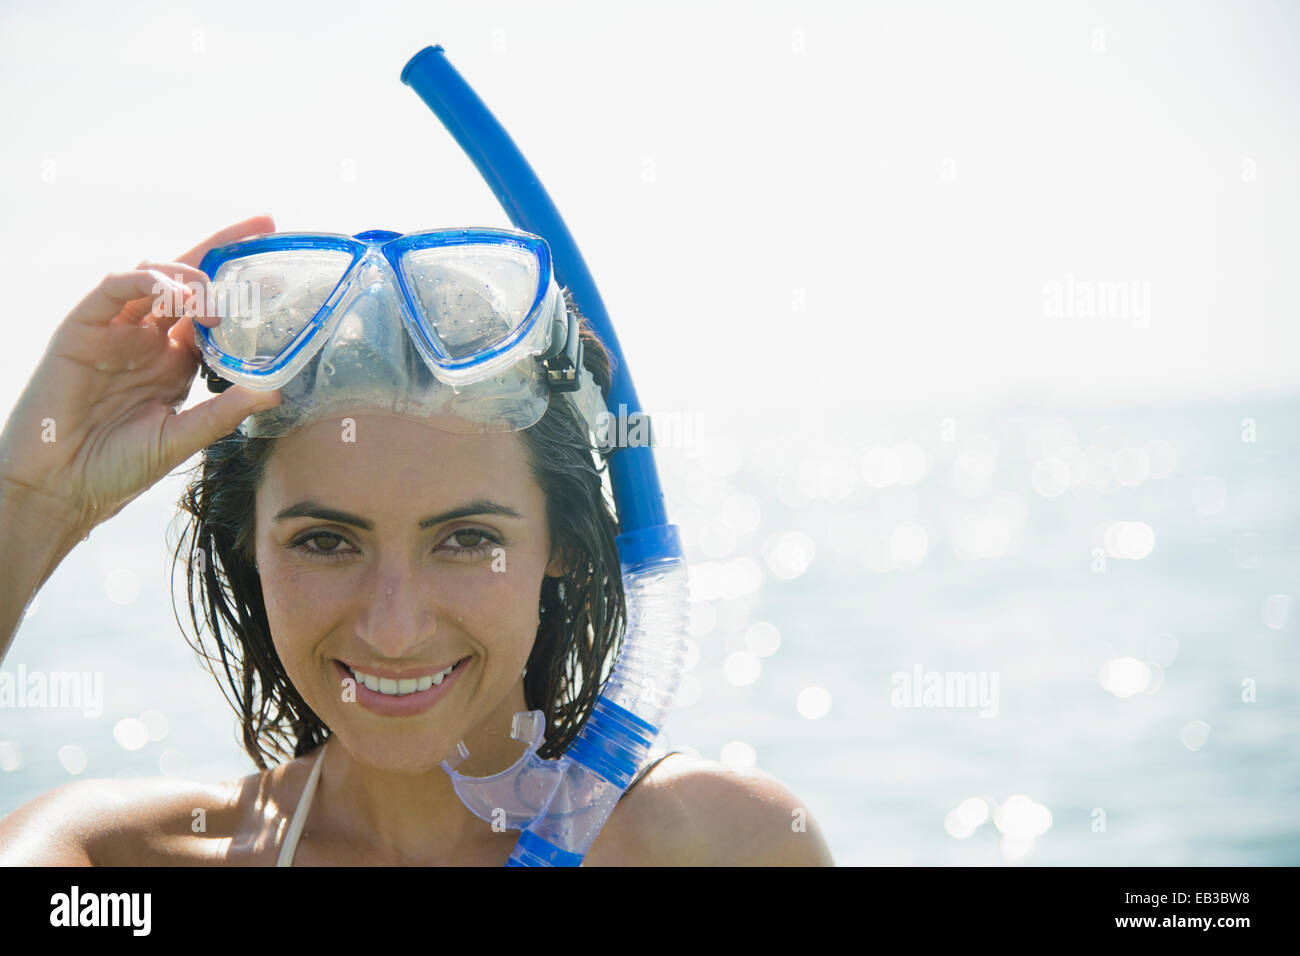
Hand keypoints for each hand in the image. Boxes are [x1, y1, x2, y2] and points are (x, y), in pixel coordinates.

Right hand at [0, 215, 282, 534]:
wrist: (60, 489)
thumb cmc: (116, 468)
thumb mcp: (182, 437)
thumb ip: (225, 411)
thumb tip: (276, 391)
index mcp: (174, 361)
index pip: (212, 311)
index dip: (241, 285)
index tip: (277, 261)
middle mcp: (146, 339)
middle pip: (187, 281)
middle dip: (223, 250)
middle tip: (262, 231)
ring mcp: (114, 332)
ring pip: (152, 278)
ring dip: (187, 276)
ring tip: (212, 301)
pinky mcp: (81, 331)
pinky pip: (111, 291)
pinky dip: (141, 281)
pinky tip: (168, 290)